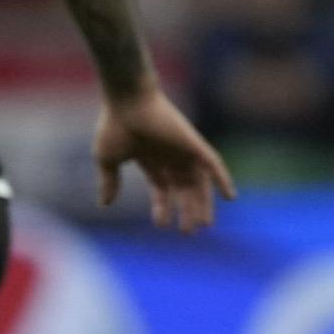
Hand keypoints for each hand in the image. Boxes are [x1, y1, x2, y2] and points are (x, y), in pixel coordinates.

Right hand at [94, 86, 236, 231]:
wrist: (126, 101)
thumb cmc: (115, 126)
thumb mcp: (108, 160)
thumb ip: (109, 182)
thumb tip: (104, 205)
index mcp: (151, 160)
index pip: (162, 188)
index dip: (162, 206)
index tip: (161, 225)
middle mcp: (170, 156)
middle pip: (184, 188)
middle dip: (187, 209)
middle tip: (188, 232)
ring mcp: (183, 150)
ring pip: (199, 182)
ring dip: (203, 203)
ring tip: (204, 224)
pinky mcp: (194, 144)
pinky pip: (214, 164)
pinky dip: (223, 179)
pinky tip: (230, 197)